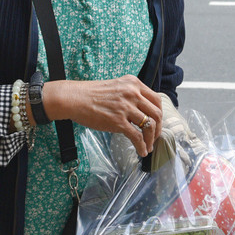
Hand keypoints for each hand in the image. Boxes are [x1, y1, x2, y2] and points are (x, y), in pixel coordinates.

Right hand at [42, 75, 161, 156]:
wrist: (74, 98)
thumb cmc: (92, 94)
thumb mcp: (117, 87)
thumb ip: (131, 94)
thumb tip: (142, 110)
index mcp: (134, 84)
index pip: (156, 99)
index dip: (159, 114)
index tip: (157, 123)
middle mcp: (133, 93)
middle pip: (156, 113)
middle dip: (158, 128)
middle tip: (155, 137)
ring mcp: (126, 107)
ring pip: (149, 126)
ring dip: (151, 139)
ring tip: (148, 146)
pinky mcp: (118, 121)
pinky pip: (137, 136)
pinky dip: (142, 146)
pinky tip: (141, 151)